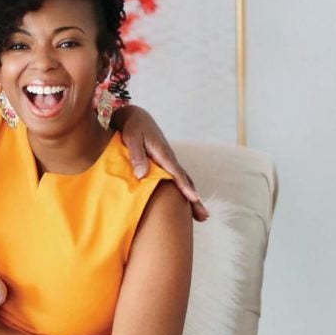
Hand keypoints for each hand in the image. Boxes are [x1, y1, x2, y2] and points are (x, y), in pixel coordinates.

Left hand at [115, 105, 208, 221]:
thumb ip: (136, 155)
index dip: (185, 187)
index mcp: (163, 154)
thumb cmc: (133, 127)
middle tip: (204, 216)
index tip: (194, 199)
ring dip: (192, 198)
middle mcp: (170, 159)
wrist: (137, 116)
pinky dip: (184, 191)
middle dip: (195, 199)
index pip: (176, 173)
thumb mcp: (131, 138)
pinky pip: (177, 180)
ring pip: (184, 182)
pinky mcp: (165, 165)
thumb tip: (141, 175)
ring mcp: (169, 162)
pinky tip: (185, 203)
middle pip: (185, 181)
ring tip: (200, 217)